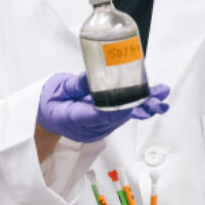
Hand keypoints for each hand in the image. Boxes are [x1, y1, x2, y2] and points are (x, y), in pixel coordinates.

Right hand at [36, 72, 169, 143]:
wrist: (43, 118)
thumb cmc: (47, 103)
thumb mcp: (56, 89)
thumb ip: (75, 85)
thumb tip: (92, 77)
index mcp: (74, 119)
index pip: (98, 115)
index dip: (118, 108)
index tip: (134, 101)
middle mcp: (89, 128)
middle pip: (117, 118)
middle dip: (139, 107)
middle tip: (157, 100)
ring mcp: (97, 128)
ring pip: (123, 118)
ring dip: (143, 107)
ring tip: (161, 98)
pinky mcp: (103, 124)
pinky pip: (121, 116)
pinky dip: (136, 107)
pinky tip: (152, 101)